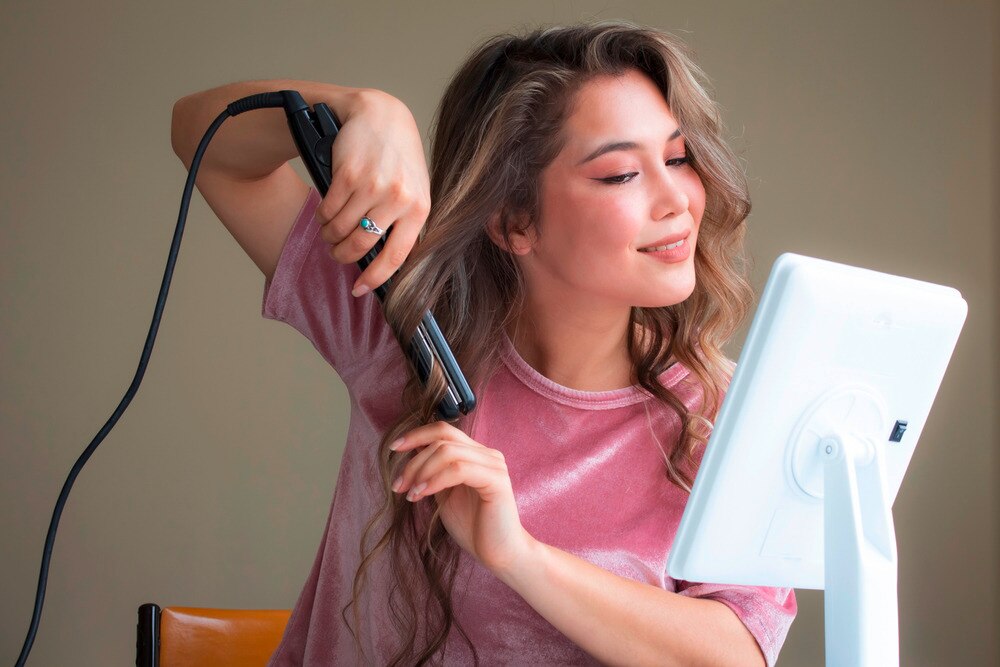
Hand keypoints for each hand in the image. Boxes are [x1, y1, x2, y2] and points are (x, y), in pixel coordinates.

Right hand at [315, 88, 429, 296]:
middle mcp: (398, 199)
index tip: (359, 289)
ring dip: (329, 236)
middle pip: (361, 245)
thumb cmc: (397, 156)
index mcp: (419, 208)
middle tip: (336, 253)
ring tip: (329, 232)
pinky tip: (325, 212)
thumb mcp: (413, 188)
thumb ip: (405, 222)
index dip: (375, 278)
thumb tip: (389, 263)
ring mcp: (372, 187)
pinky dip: (322, 216)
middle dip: (342, 255)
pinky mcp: (348, 176)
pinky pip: (328, 210)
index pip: (397, 256)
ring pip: (340, 230)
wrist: (380, 114)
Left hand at [390, 421, 534, 573]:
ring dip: (421, 471)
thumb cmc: (473, 526)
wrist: (500, 554)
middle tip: (398, 486)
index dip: (416, 435)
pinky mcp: (496, 480)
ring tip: (410, 494)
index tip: (393, 449)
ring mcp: (494, 465)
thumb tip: (412, 451)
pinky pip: (458, 470)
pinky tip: (421, 494)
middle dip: (414, 460)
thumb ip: (433, 472)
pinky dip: (435, 480)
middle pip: (442, 438)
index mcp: (476, 454)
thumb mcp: (445, 494)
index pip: (443, 430)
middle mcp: (487, 454)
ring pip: (447, 452)